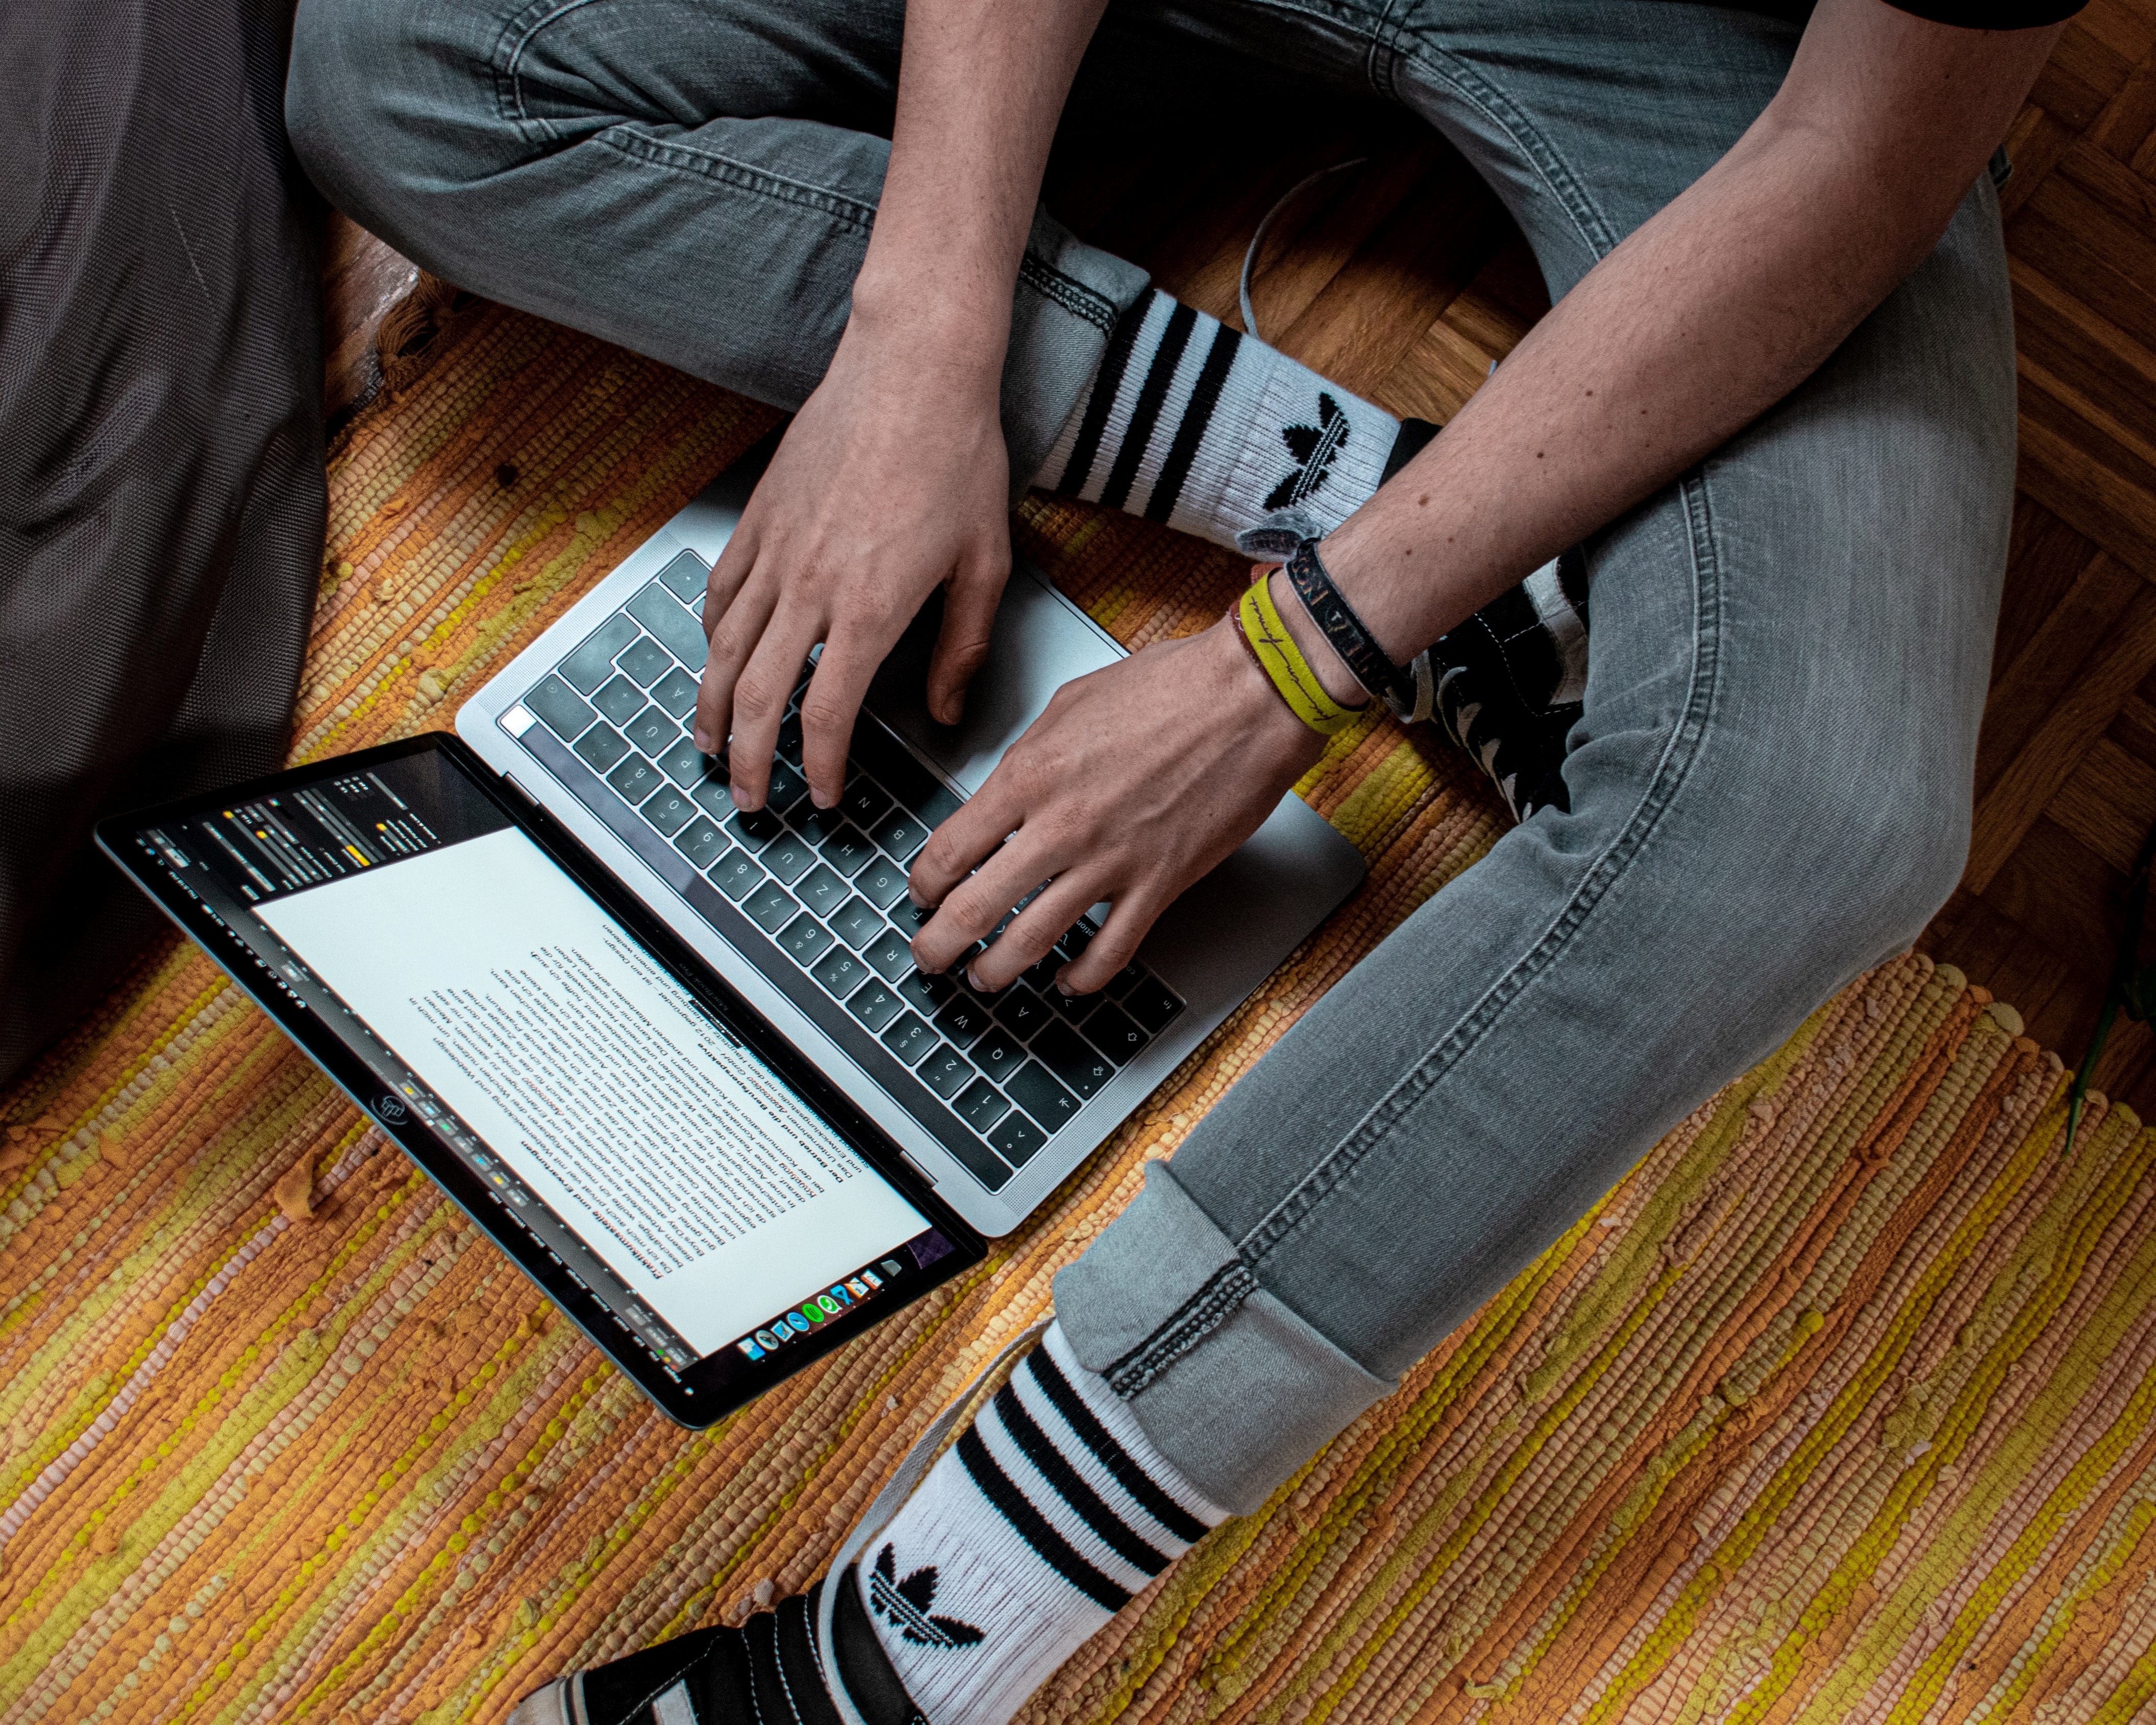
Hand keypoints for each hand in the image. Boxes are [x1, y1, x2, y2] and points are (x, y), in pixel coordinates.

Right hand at [693, 321, 1012, 809]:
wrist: (913, 368)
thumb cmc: (958, 458)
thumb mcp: (986, 563)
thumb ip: (963, 647)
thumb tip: (949, 713)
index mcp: (870, 610)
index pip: (824, 716)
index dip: (818, 769)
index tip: (823, 797)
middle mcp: (810, 587)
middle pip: (758, 697)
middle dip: (747, 760)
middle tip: (748, 799)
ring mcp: (776, 550)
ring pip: (723, 651)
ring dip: (712, 709)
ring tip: (711, 746)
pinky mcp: (759, 516)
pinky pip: (720, 591)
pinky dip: (711, 636)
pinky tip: (714, 658)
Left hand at [907, 613, 1328, 992]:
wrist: (1249, 698)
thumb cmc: (1170, 687)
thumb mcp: (1069, 704)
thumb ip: (1028, 757)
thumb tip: (1004, 795)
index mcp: (1030, 775)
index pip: (950, 849)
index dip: (924, 884)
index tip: (921, 894)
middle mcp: (1061, 825)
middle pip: (974, 909)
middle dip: (939, 945)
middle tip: (928, 958)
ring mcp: (1111, 861)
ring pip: (1032, 942)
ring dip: (997, 971)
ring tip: (983, 979)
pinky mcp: (1160, 885)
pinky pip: (1110, 953)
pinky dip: (1081, 979)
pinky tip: (1068, 981)